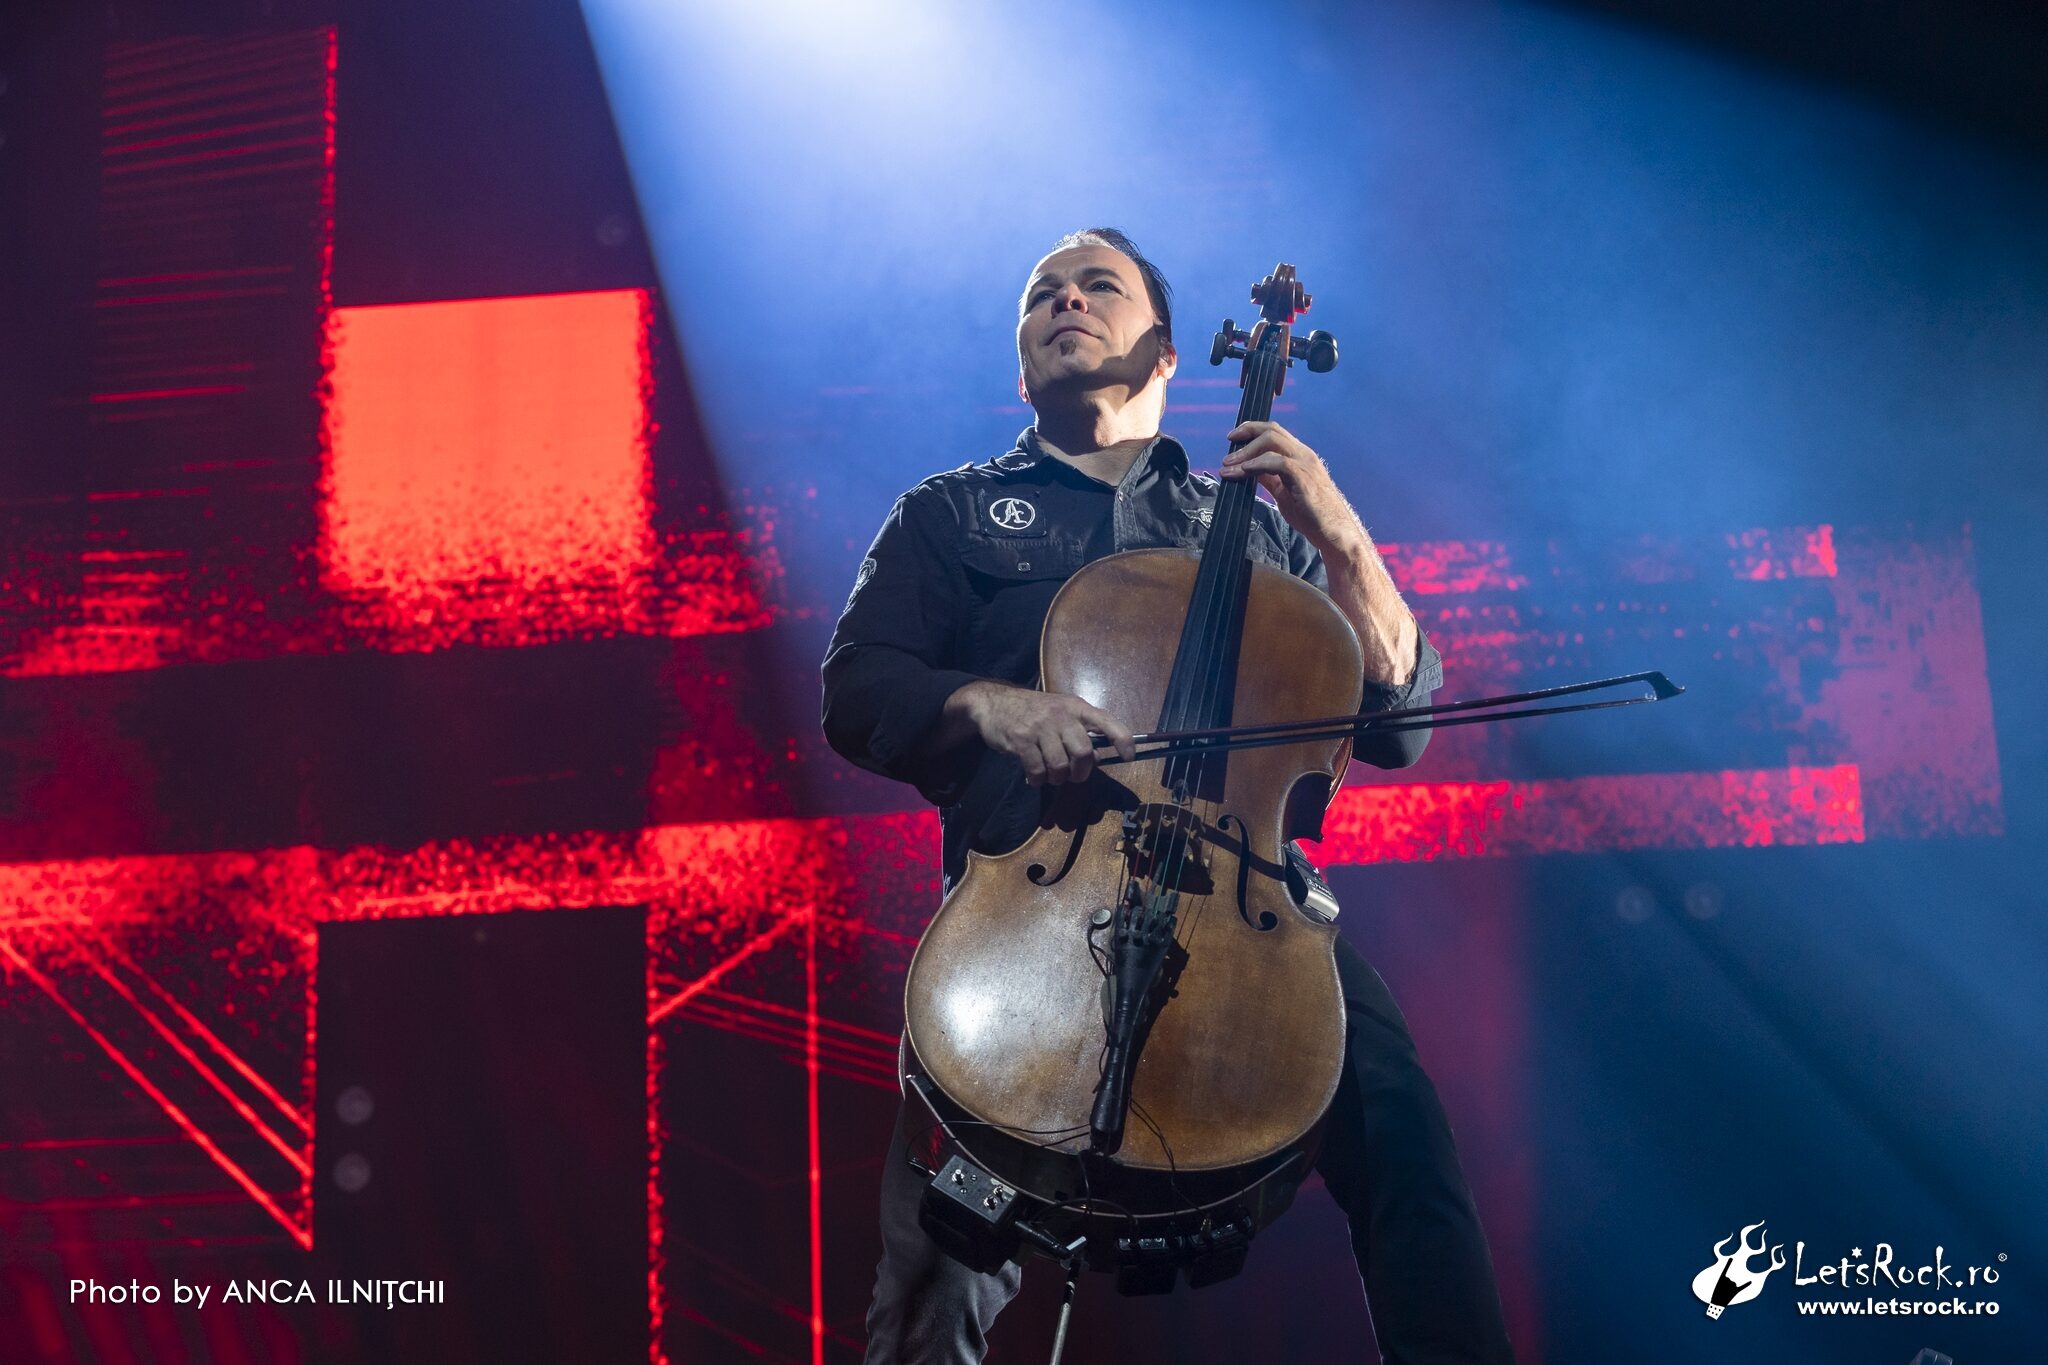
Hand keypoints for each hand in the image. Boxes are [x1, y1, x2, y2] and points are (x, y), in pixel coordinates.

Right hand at [951, 681, 1135, 784]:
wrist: (994, 702)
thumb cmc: (1034, 710)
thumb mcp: (1061, 712)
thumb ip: (1081, 732)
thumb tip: (1098, 759)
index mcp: (1077, 707)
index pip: (1107, 722)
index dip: (1123, 741)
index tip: (1128, 757)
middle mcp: (1061, 714)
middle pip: (1083, 753)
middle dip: (1080, 773)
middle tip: (1073, 776)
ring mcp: (1040, 726)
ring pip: (1060, 766)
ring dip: (1057, 778)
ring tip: (1050, 775)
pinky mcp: (1021, 739)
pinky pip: (1037, 770)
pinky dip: (1038, 780)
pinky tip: (1034, 777)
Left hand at [1219, 421, 1366, 558]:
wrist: (1333, 532)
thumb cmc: (1311, 514)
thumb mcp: (1283, 492)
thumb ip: (1268, 478)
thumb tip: (1248, 469)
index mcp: (1300, 456)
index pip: (1274, 432)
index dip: (1252, 430)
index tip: (1233, 438)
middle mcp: (1303, 454)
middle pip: (1272, 430)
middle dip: (1246, 434)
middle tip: (1227, 451)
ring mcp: (1305, 464)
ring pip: (1272, 441)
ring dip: (1246, 452)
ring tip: (1229, 466)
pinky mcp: (1304, 478)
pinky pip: (1277, 462)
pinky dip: (1257, 464)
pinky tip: (1244, 471)